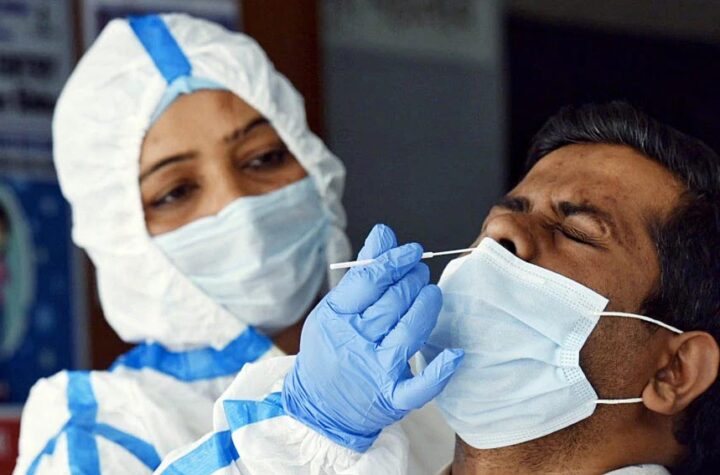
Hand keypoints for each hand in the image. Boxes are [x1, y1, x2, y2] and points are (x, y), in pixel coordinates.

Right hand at [282, 224, 463, 451]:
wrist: (318, 405)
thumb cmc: (330, 348)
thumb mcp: (335, 308)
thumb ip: (362, 272)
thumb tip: (384, 233)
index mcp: (335, 317)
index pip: (369, 281)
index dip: (394, 261)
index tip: (411, 250)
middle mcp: (354, 342)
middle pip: (393, 302)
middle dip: (412, 280)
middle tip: (420, 270)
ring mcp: (374, 372)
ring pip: (410, 332)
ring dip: (427, 306)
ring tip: (430, 292)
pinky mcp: (391, 398)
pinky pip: (420, 385)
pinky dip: (439, 370)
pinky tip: (454, 354)